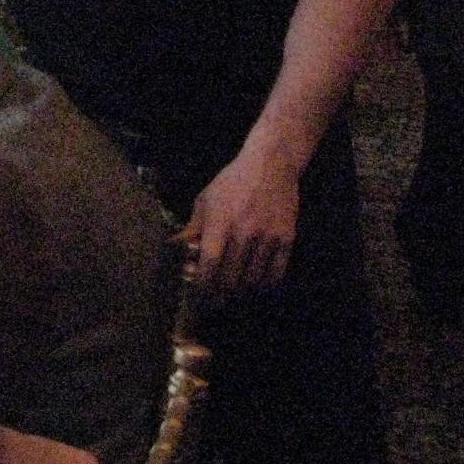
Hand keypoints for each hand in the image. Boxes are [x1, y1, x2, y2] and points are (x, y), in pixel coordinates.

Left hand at [179, 142, 299, 299]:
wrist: (270, 166)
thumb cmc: (232, 183)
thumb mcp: (205, 200)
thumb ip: (193, 229)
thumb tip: (176, 251)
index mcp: (220, 221)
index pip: (210, 263)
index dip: (204, 283)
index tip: (200, 293)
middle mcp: (244, 232)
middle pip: (231, 277)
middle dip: (220, 292)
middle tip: (215, 297)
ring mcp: (268, 237)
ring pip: (253, 280)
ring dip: (241, 291)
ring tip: (234, 291)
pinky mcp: (287, 239)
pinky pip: (276, 274)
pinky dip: (265, 285)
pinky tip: (256, 285)